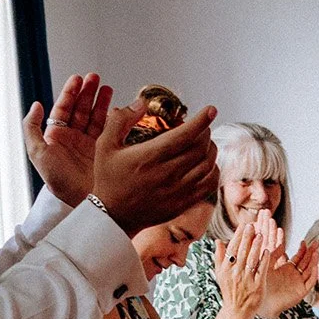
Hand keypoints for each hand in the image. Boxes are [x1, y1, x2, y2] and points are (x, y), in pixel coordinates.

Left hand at [22, 73, 112, 206]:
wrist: (82, 201)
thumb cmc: (58, 181)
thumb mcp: (37, 153)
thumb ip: (31, 127)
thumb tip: (36, 105)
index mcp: (57, 136)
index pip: (64, 108)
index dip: (70, 93)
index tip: (78, 79)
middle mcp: (74, 139)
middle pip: (81, 109)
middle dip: (88, 92)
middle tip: (95, 78)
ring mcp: (91, 145)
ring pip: (96, 117)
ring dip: (101, 101)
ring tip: (107, 88)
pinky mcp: (106, 151)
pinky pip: (110, 130)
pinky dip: (115, 118)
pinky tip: (118, 108)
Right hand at [92, 99, 219, 235]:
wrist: (113, 215)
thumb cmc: (109, 178)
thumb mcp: (105, 145)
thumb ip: (120, 120)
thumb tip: (141, 103)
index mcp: (149, 157)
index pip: (185, 135)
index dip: (201, 121)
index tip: (210, 110)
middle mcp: (167, 174)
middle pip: (201, 148)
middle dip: (205, 132)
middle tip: (200, 127)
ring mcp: (178, 190)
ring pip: (209, 165)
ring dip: (210, 149)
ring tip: (203, 143)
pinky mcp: (184, 203)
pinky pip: (210, 184)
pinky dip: (213, 170)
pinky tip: (206, 164)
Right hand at [211, 218, 270, 318]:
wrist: (237, 311)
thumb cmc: (230, 291)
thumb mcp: (220, 274)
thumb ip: (219, 257)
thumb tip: (217, 241)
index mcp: (226, 268)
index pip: (232, 248)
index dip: (239, 235)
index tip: (244, 225)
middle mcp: (235, 273)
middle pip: (242, 251)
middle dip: (248, 237)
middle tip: (253, 225)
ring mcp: (246, 279)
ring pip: (252, 259)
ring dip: (257, 246)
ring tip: (262, 234)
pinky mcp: (257, 286)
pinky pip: (261, 271)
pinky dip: (264, 260)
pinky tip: (267, 251)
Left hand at [260, 233, 313, 316]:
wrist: (262, 302)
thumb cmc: (262, 285)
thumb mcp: (267, 266)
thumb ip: (273, 255)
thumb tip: (281, 244)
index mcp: (287, 269)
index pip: (298, 257)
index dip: (302, 250)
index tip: (304, 241)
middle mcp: (295, 275)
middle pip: (306, 262)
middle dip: (311, 253)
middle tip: (316, 243)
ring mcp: (299, 283)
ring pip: (309, 270)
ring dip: (313, 261)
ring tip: (316, 252)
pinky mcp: (301, 291)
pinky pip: (309, 282)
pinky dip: (313, 274)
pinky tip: (315, 266)